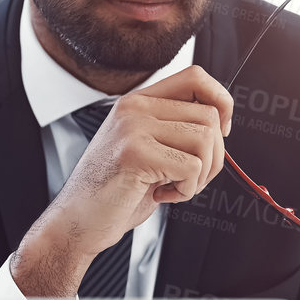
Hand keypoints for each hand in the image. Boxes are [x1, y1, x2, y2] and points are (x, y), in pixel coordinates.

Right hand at [10, 65, 232, 295]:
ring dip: (200, 176)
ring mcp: (133, 128)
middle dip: (214, 156)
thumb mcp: (148, 149)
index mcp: (138, 102)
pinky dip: (186, 190)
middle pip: (209, 115)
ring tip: (173, 186)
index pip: (196, 77)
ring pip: (205, 140)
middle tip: (189, 178)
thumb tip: (221, 122)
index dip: (221, 101)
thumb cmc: (114, 191)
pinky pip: (192, 167)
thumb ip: (176, 130)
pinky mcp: (135, 154)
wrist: (77, 222)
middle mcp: (135, 108)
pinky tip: (161, 194)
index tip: (221, 131)